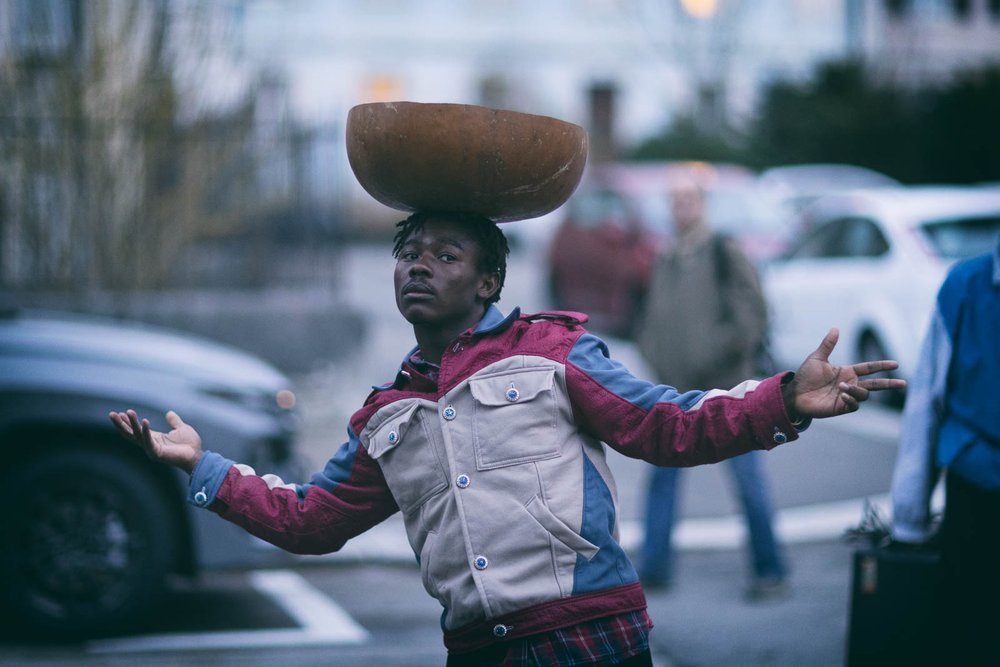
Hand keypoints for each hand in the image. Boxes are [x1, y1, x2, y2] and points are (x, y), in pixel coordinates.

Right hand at [109, 409, 203, 473]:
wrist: (197, 456)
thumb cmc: (190, 445)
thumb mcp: (181, 428)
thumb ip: (174, 421)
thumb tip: (169, 413)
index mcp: (154, 438)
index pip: (135, 430)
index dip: (127, 422)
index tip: (120, 413)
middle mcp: (150, 443)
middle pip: (130, 434)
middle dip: (121, 424)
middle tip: (111, 414)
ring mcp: (152, 449)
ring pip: (137, 435)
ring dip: (132, 423)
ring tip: (128, 412)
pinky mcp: (157, 453)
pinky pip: (149, 441)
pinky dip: (146, 431)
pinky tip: (144, 420)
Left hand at [782, 328, 906, 418]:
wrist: (795, 393)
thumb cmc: (805, 376)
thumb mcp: (817, 358)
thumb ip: (828, 345)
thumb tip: (835, 328)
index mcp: (847, 371)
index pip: (869, 368)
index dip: (881, 366)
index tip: (895, 364)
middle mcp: (850, 384)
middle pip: (875, 385)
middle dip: (889, 384)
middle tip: (903, 383)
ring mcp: (847, 396)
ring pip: (864, 394)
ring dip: (856, 390)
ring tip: (842, 387)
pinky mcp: (841, 407)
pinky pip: (854, 405)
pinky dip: (851, 400)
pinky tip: (843, 395)